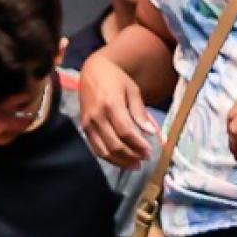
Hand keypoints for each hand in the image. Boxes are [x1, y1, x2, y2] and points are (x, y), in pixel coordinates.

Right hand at [77, 51, 158, 167]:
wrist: (91, 72)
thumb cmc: (115, 79)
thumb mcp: (132, 90)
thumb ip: (140, 112)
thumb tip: (151, 133)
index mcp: (111, 104)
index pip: (126, 131)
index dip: (138, 145)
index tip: (150, 152)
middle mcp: (97, 117)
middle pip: (115, 144)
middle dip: (132, 155)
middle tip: (144, 160)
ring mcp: (89, 124)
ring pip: (104, 151)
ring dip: (121, 161)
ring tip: (135, 165)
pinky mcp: (85, 129)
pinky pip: (96, 149)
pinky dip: (110, 158)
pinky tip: (121, 160)